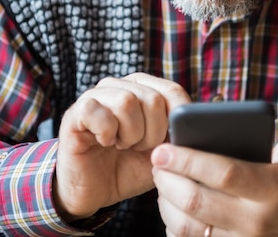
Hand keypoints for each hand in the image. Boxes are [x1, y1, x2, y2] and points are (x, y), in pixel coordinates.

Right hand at [53, 73, 190, 220]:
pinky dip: (107, 134)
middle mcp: (120, 85)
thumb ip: (179, 132)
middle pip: (153, 99)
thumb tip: (202, 117)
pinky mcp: (76, 111)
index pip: (173, 91)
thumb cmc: (129, 166)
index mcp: (144, 88)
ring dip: (130, 135)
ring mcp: (96, 95)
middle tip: (138, 148)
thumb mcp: (162, 151)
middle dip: (152, 134)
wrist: (94, 191)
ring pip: (127, 101)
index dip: (176, 121)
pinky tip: (104, 143)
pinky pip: (99, 112)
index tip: (166, 143)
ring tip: (122, 145)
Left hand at [152, 82, 277, 235]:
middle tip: (156, 159)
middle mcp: (256, 222)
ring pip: (190, 228)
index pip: (225, 174)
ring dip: (167, 203)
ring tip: (161, 179)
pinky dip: (174, 226)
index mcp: (272, 189)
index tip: (163, 149)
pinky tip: (171, 205)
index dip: (189, 161)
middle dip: (169, 180)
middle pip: (199, 203)